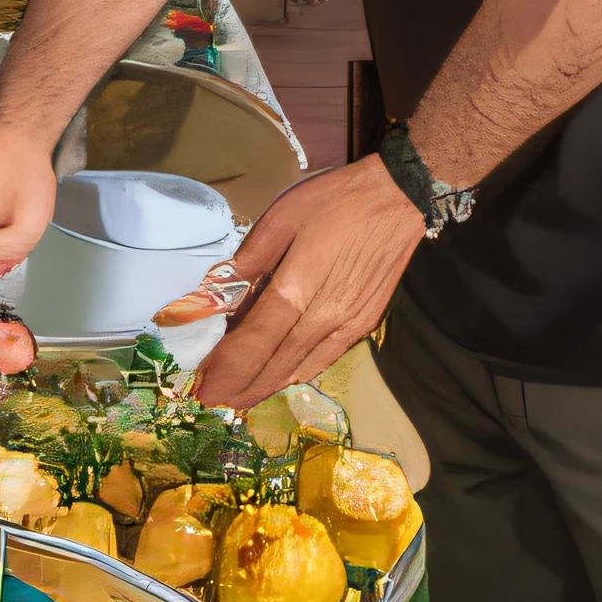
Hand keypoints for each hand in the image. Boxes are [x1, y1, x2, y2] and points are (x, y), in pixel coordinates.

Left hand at [194, 156, 423, 411]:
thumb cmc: (335, 202)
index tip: (202, 387)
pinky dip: (298, 374)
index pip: (252, 343)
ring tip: (240, 398)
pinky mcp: (364, 325)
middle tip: (213, 402)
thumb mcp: (281, 218)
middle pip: (274, 365)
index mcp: (296, 290)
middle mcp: (322, 318)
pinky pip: (325, 359)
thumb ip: (249, 261)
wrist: (399, 200)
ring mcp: (347, 326)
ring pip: (300, 369)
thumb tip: (217, 294)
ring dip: (267, 387)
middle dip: (240, 388)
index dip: (226, 369)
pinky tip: (282, 377)